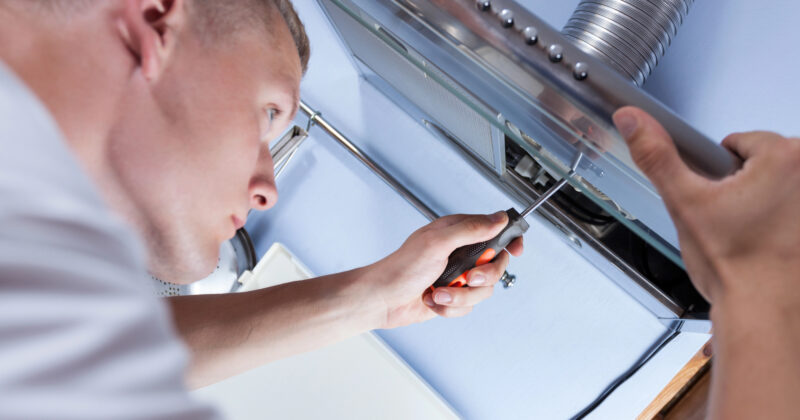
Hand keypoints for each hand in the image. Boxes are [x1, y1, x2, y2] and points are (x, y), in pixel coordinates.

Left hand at [366, 212, 523, 329]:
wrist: (383, 299)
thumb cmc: (402, 268)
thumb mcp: (438, 242)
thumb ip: (471, 229)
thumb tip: (498, 219)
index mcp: (457, 233)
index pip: (495, 230)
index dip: (509, 240)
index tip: (515, 250)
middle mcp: (460, 253)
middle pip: (496, 265)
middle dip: (483, 276)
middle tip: (467, 277)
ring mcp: (457, 276)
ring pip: (483, 290)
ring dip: (460, 296)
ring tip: (438, 292)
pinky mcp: (452, 296)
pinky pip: (468, 306)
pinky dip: (450, 307)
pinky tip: (433, 300)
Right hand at [613, 107, 799, 303]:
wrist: (764, 312)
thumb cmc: (736, 265)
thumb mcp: (683, 203)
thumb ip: (656, 156)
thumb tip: (633, 120)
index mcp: (785, 157)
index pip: (738, 142)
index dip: (717, 172)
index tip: (719, 200)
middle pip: (763, 162)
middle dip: (744, 186)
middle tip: (733, 221)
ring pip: (779, 187)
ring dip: (764, 204)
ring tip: (751, 235)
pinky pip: (791, 210)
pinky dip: (782, 223)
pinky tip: (768, 245)